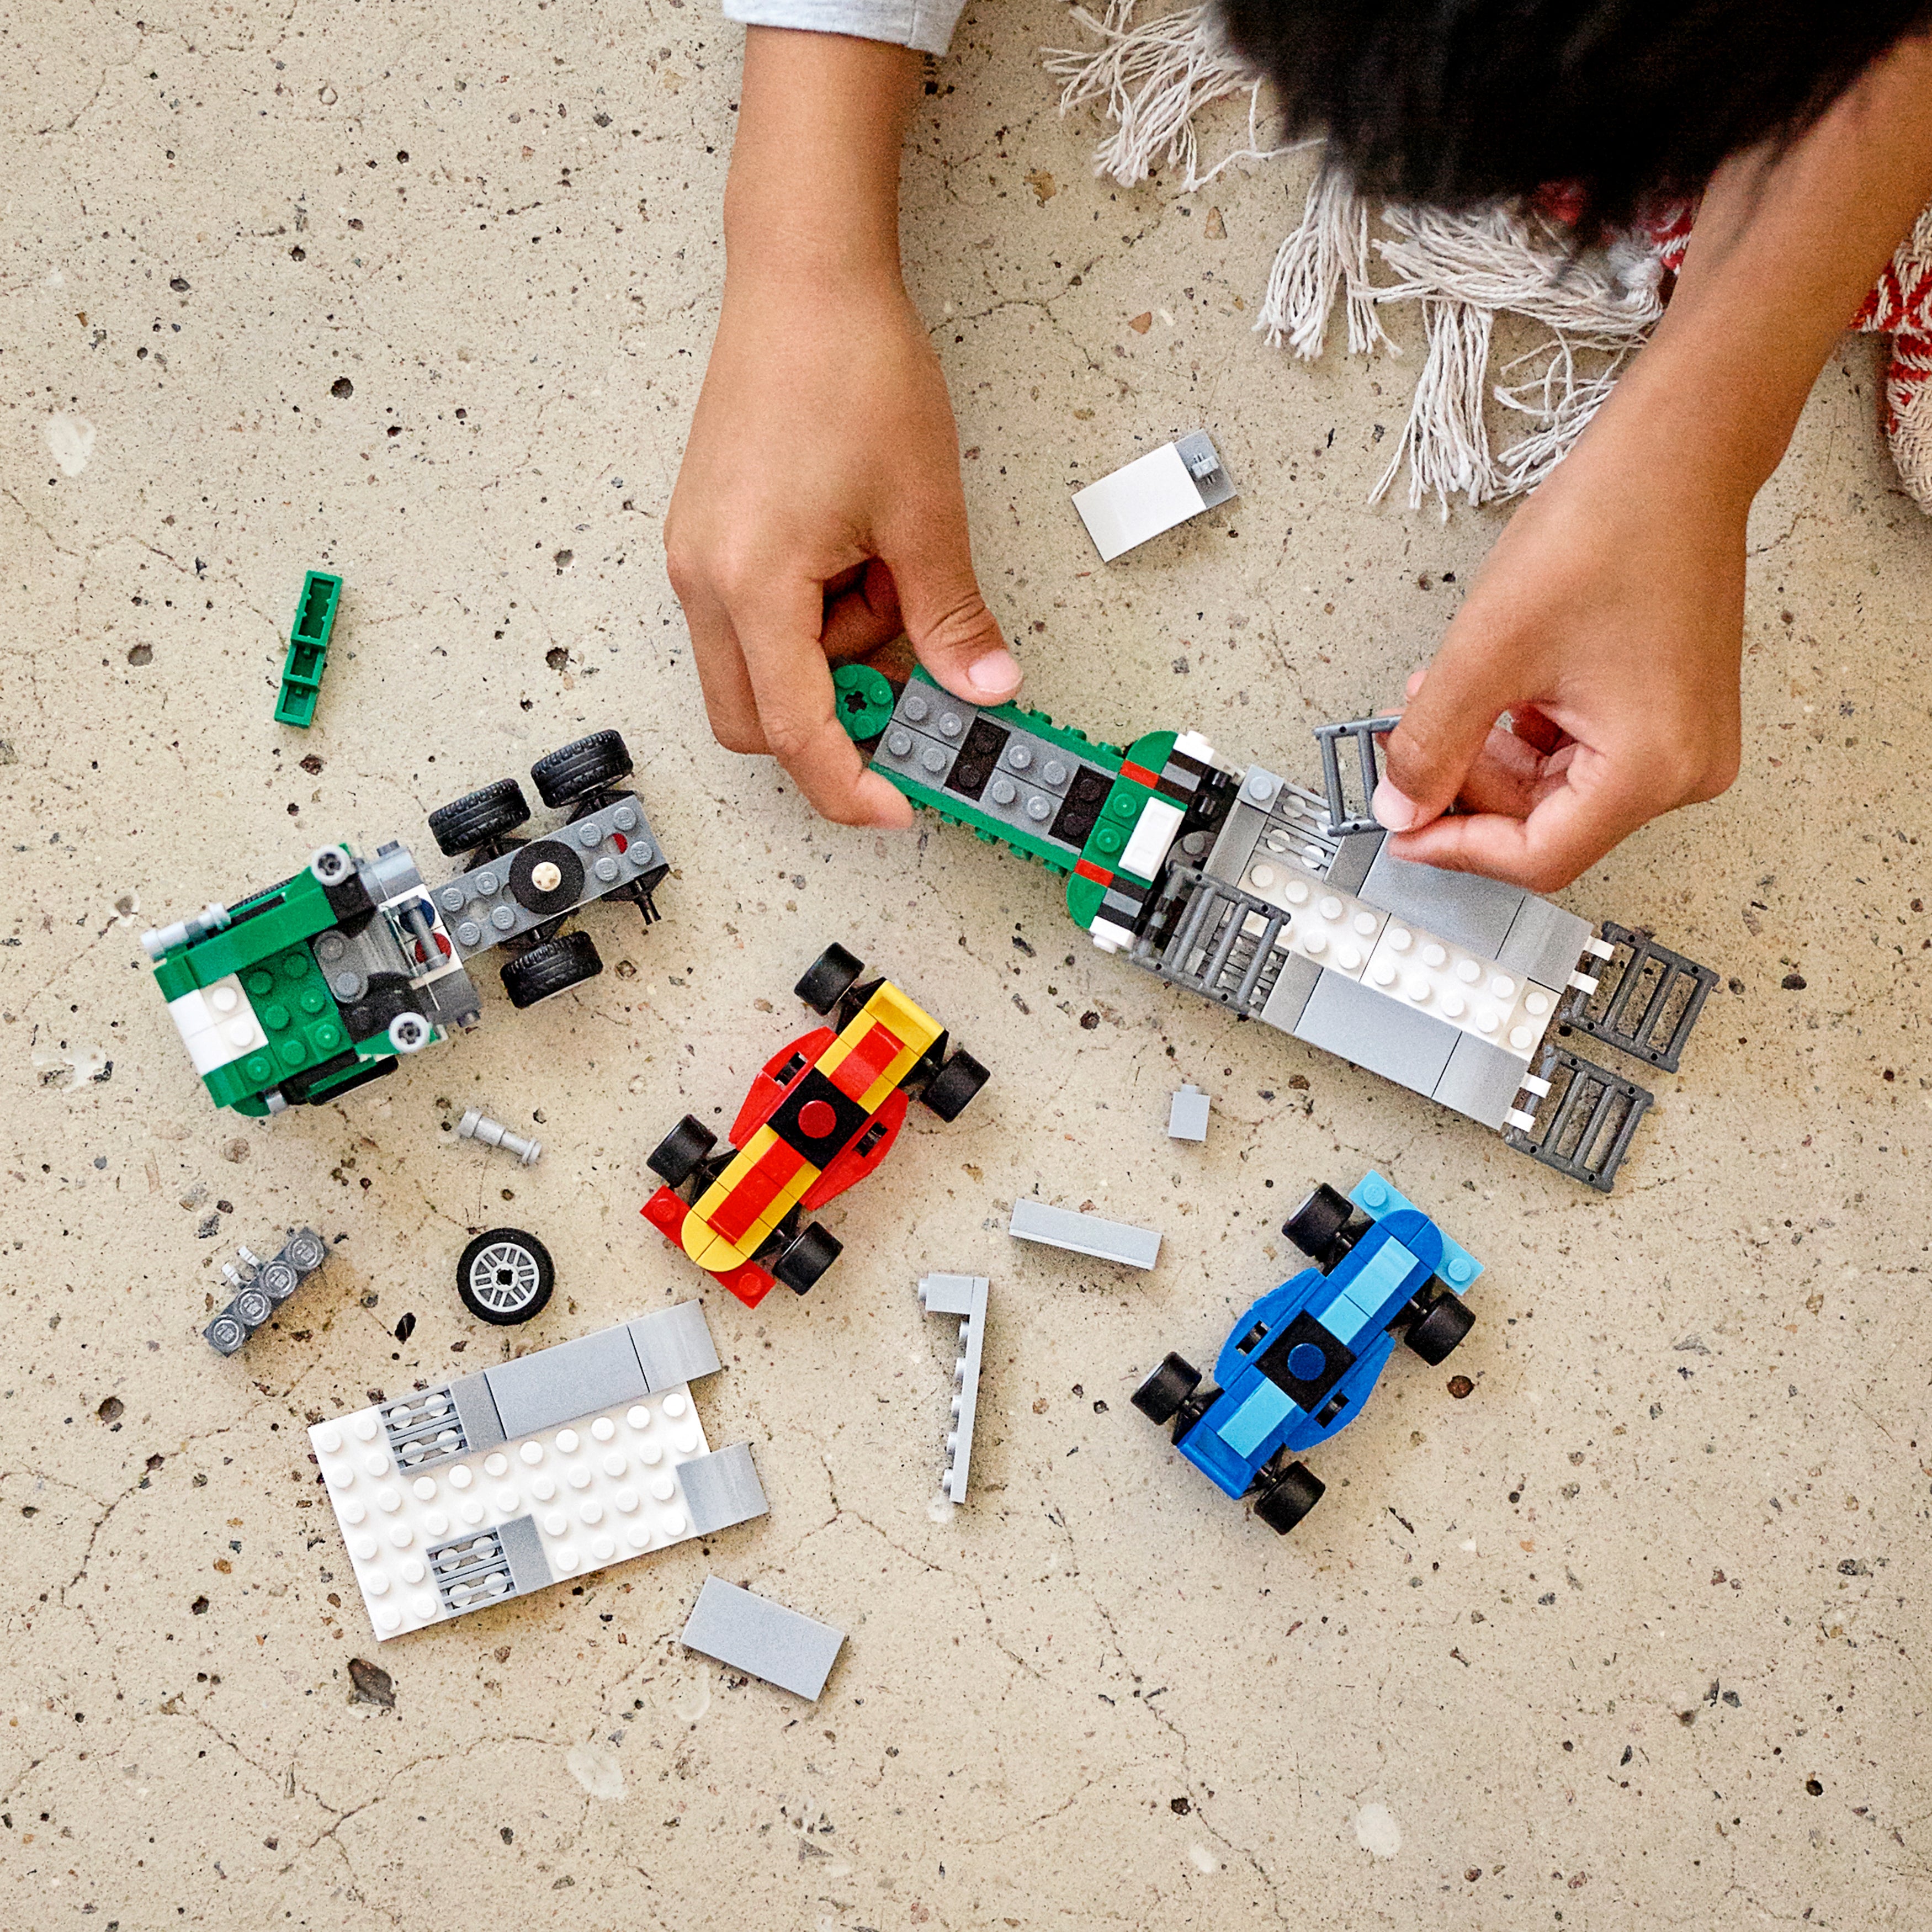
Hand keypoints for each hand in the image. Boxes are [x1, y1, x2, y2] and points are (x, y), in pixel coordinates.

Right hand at [664, 27, 1018, 827]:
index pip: (794, 731)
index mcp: (750, 583)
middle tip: (909, 674)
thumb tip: (986, 692)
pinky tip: (856, 554)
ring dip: (832, 654)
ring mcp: (697, 559)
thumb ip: (950, 620)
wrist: (803, 278)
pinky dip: (813, 618)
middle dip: (835, 721)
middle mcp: (702, 580)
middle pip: (757, 721)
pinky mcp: (708, 539)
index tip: (898, 809)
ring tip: (886, 568)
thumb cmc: (854, 372)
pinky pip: (757, 620)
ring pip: (761, 671)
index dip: (849, 785)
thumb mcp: (924, 513)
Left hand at [1372, 384, 1747, 890]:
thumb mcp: (1486, 652)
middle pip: (1545, 821)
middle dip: (1466, 780)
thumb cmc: (1606, 530)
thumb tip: (1399, 808)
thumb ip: (1431, 744)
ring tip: (1439, 691)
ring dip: (1486, 750)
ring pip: (1554, 784)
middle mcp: (1683, 769)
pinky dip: (1521, 727)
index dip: (1457, 846)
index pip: (1538, 855)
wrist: (1676, 453)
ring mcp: (1681, 740)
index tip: (1400, 826)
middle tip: (1407, 730)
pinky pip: (1578, 747)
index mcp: (1653, 769)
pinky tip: (1488, 682)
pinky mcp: (1668, 709)